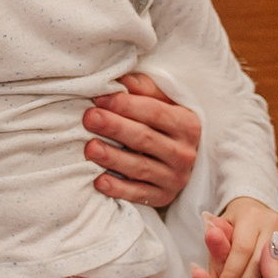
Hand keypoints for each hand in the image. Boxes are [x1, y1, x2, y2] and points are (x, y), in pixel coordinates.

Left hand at [83, 71, 200, 205]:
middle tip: (89, 118)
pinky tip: (99, 181)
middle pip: (145, 138)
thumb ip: (145, 88)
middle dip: (115, 127)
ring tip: (89, 148)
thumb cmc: (164, 124)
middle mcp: (184, 153)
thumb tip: (123, 79)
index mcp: (187, 124)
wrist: (179, 160)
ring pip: (140, 168)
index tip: (99, 98)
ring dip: (113, 158)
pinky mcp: (163, 197)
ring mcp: (175, 178)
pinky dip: (118, 189)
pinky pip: (139, 194)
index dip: (126, 105)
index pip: (154, 112)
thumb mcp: (163, 102)